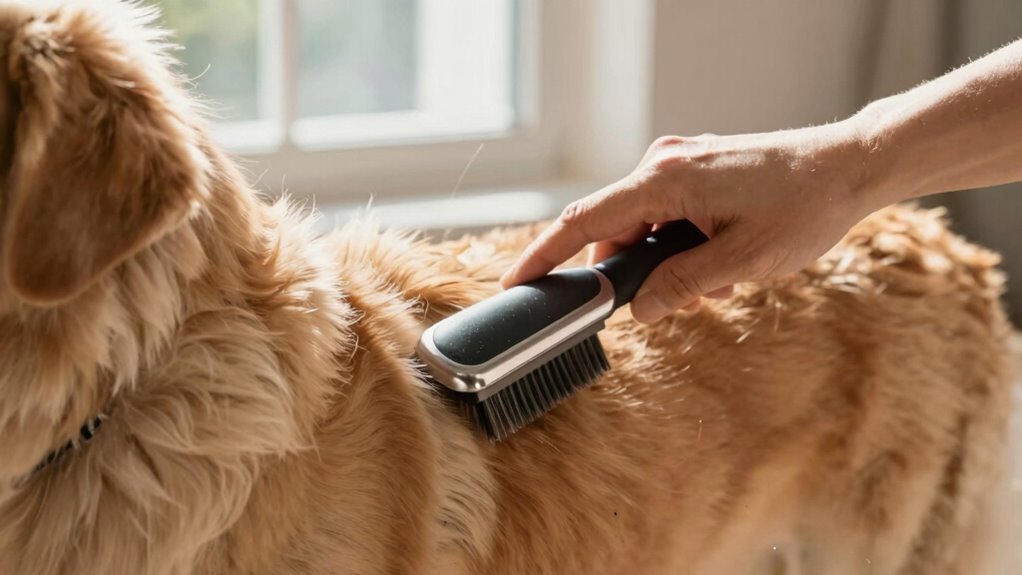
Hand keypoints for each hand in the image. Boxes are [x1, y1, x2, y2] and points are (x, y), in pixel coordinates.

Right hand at [500, 124, 872, 322]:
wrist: (850, 166)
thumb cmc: (803, 206)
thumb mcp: (742, 261)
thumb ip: (683, 285)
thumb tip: (640, 309)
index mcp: (664, 179)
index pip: (584, 221)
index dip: (545, 255)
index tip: (517, 282)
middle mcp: (663, 163)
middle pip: (614, 229)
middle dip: (629, 273)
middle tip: (663, 308)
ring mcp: (680, 162)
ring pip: (643, 226)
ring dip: (662, 263)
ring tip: (713, 285)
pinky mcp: (696, 170)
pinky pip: (667, 214)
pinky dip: (679, 245)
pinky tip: (719, 264)